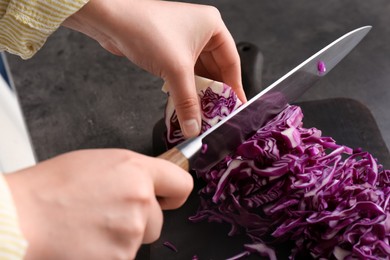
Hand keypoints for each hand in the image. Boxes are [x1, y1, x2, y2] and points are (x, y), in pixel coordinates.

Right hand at [5, 149, 192, 258]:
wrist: (22, 219)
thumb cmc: (51, 188)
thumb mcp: (99, 163)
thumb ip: (132, 173)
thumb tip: (149, 185)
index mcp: (135, 172)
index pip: (181, 184)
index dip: (174, 193)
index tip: (167, 198)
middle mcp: (139, 201)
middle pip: (157, 220)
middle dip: (140, 220)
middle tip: (107, 214)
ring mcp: (130, 234)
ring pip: (139, 240)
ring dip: (122, 237)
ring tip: (90, 226)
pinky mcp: (119, 259)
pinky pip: (123, 256)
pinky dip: (109, 252)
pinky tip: (87, 242)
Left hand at [63, 0, 246, 137]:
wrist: (110, 20)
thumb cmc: (146, 30)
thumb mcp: (175, 70)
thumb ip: (188, 102)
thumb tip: (195, 126)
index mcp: (212, 26)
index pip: (231, 62)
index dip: (234, 87)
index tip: (236, 106)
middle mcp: (201, 31)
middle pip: (215, 69)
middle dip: (214, 93)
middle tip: (218, 114)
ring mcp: (184, 40)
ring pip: (198, 73)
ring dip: (198, 93)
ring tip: (202, 113)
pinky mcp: (169, 49)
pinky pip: (184, 73)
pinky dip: (184, 88)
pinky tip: (185, 104)